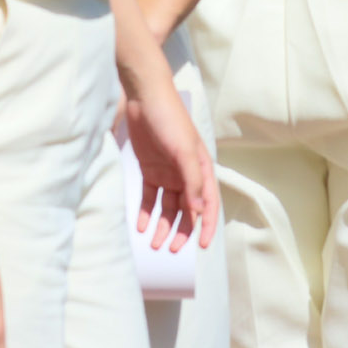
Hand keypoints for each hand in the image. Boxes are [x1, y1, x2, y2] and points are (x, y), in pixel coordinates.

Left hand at [121, 78, 218, 252]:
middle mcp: (186, 174)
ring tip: (154, 244)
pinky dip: (145, 212)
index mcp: (201, 169)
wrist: (144, 97)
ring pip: (167, 207)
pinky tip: (140, 226)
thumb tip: (199, 211)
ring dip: (162, 226)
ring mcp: (167, 173)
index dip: (207, 226)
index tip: (200, 247)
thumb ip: (192, 180)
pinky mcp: (149, 169)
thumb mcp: (183, 150)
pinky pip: (148, 197)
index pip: (208, 204)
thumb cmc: (170, 119)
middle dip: (180, 231)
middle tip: (170, 250)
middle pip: (186, 210)